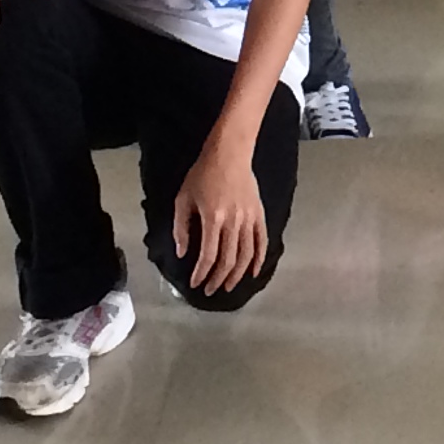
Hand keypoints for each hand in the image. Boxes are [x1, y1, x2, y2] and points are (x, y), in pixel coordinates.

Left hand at [171, 140, 271, 294]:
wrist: (229, 153)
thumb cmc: (202, 174)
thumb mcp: (183, 199)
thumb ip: (181, 228)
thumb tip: (182, 252)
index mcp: (213, 218)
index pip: (208, 255)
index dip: (201, 273)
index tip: (195, 283)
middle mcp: (234, 221)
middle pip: (228, 259)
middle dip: (218, 279)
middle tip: (210, 290)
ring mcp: (249, 218)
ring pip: (246, 254)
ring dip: (237, 274)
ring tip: (228, 286)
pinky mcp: (259, 214)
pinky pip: (262, 240)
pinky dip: (259, 259)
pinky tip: (253, 272)